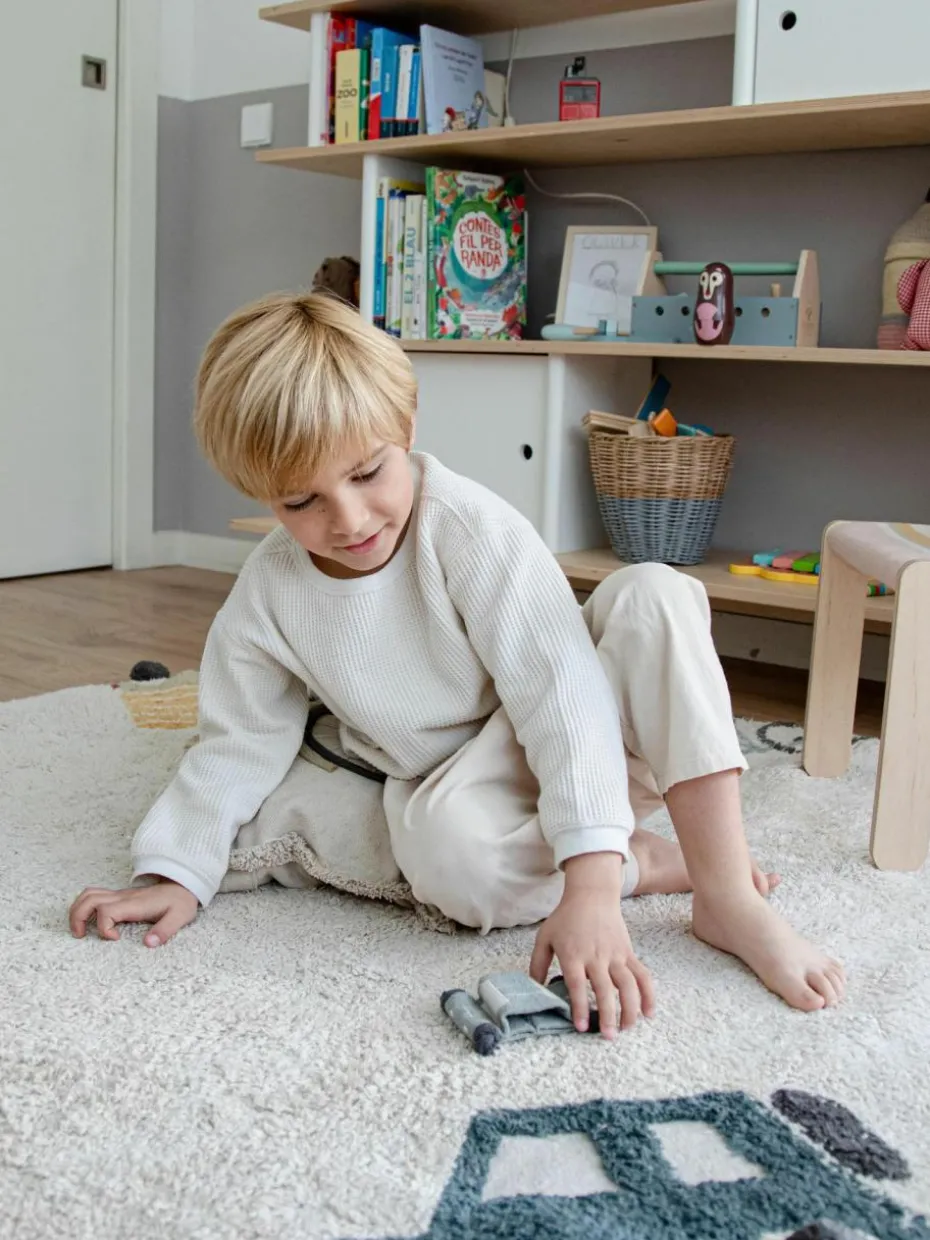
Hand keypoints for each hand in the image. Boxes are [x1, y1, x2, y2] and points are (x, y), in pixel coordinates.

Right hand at [69, 879, 198, 947]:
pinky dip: (84, 907)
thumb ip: (165, 931)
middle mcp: (123, 897)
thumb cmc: (180, 903)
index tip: (116, 939)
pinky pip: (95, 896)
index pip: (107, 910)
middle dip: (78, 917)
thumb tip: (148, 944)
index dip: (105, 928)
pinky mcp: (120, 897)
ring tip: (79, 930)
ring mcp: (120, 895)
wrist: (184, 886)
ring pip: (89, 894)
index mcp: (135, 903)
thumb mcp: (179, 918)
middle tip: (80, 936)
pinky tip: (90, 922)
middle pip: (89, 899)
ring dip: (77, 911)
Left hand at [529, 853, 654, 1039]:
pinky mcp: (628, 952)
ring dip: (630, 1009)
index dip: (580, 1007)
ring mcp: (615, 955)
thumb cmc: (565, 918)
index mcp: (573, 954)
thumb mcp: (544, 937)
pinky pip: (642, 975)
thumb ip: (537, 964)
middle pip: (605, 989)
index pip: (577, 985)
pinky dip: (648, 994)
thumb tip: (535, 990)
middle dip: (608, 1015)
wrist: (592, 895)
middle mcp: (596, 956)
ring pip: (628, 985)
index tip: (581, 1027)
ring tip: (626, 1028)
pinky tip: (649, 1012)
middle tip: (608, 1037)